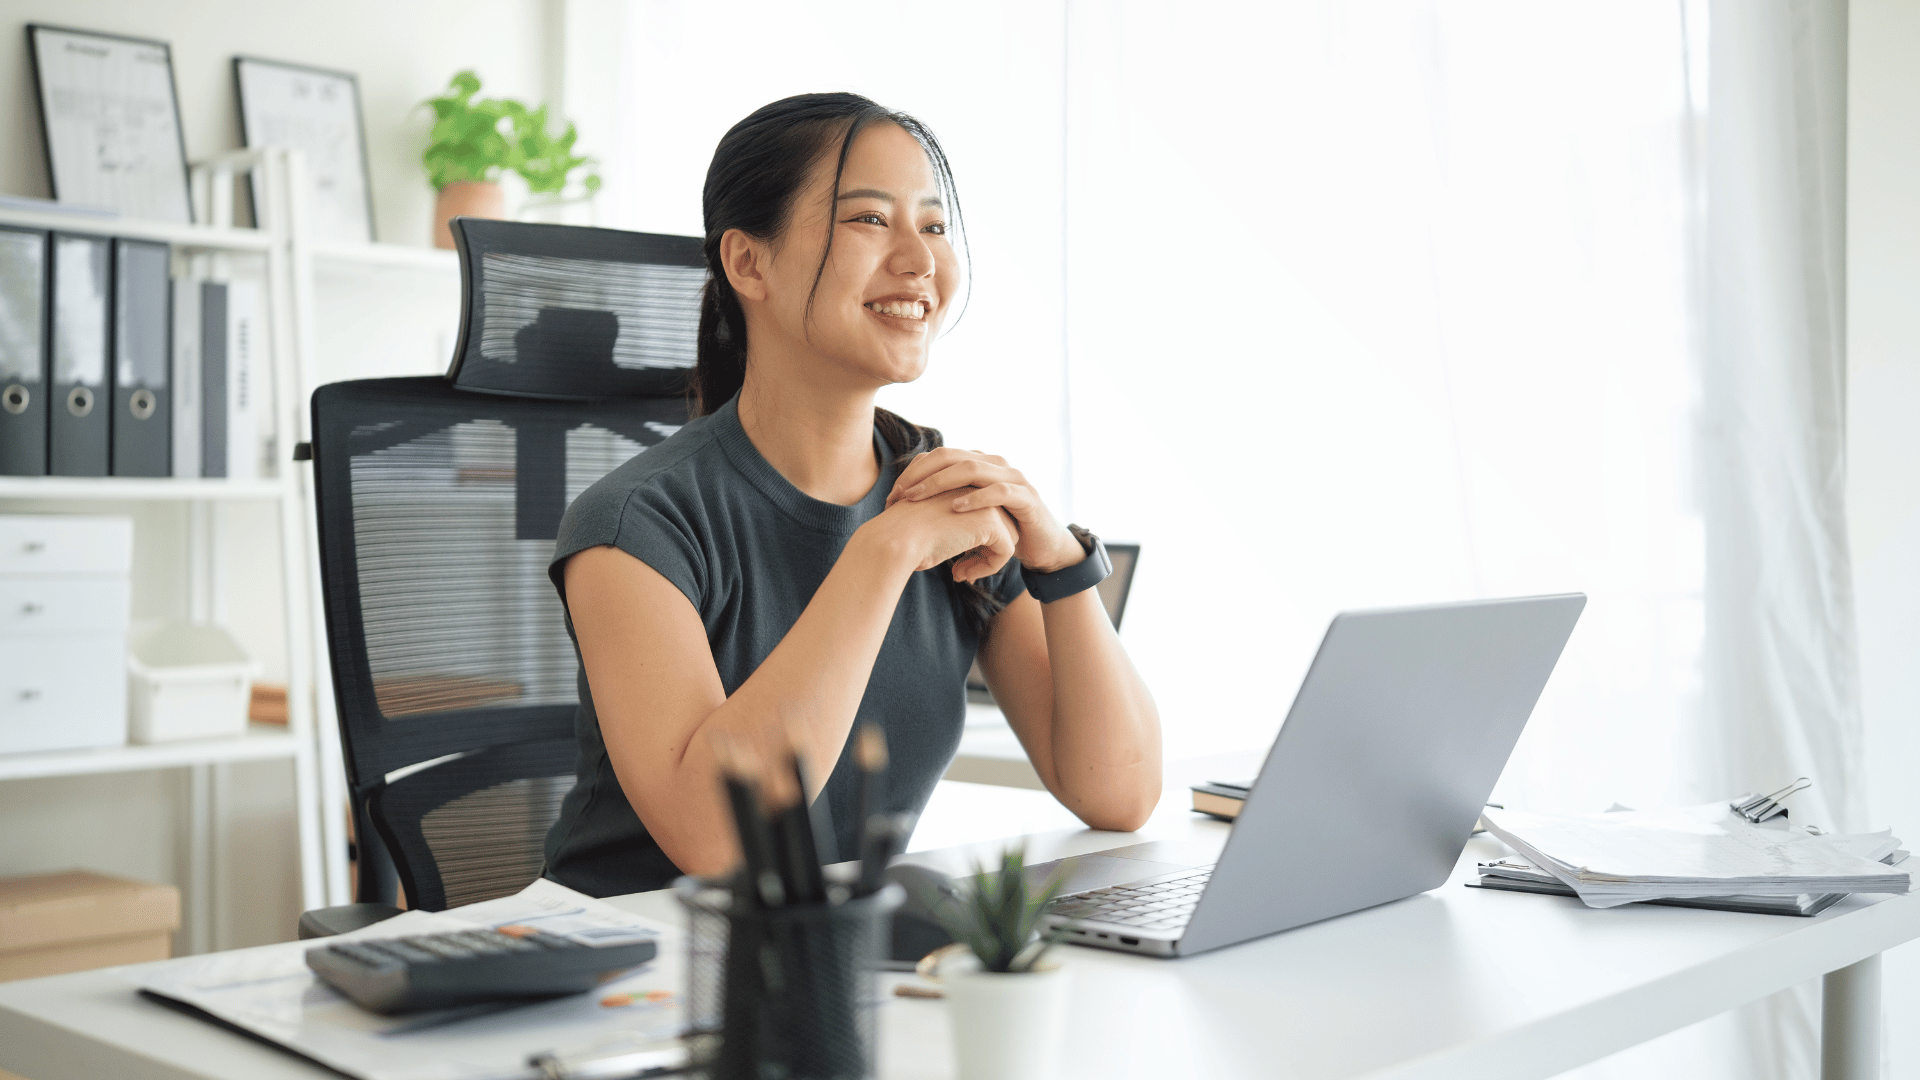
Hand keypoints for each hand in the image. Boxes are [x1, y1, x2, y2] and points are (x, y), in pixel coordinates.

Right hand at [871, 481, 1019, 582]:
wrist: (894, 538)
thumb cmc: (899, 534)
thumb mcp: (925, 519)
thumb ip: (945, 519)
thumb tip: (959, 536)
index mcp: (957, 481)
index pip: (981, 510)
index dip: (972, 537)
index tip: (953, 559)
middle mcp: (973, 485)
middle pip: (999, 521)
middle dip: (984, 548)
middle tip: (959, 569)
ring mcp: (983, 500)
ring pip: (1007, 535)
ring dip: (987, 559)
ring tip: (961, 572)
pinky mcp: (990, 520)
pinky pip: (1006, 550)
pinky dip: (988, 567)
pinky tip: (961, 574)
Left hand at [885, 448, 1084, 572]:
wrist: (1041, 545)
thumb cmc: (1000, 529)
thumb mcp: (967, 515)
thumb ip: (943, 504)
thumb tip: (906, 505)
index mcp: (978, 463)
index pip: (939, 456)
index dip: (914, 472)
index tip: (893, 495)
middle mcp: (994, 464)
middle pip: (951, 456)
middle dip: (921, 474)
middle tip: (901, 495)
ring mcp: (1013, 477)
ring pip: (972, 468)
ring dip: (941, 482)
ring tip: (919, 498)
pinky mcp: (1028, 497)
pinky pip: (1000, 492)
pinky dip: (976, 498)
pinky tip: (956, 508)